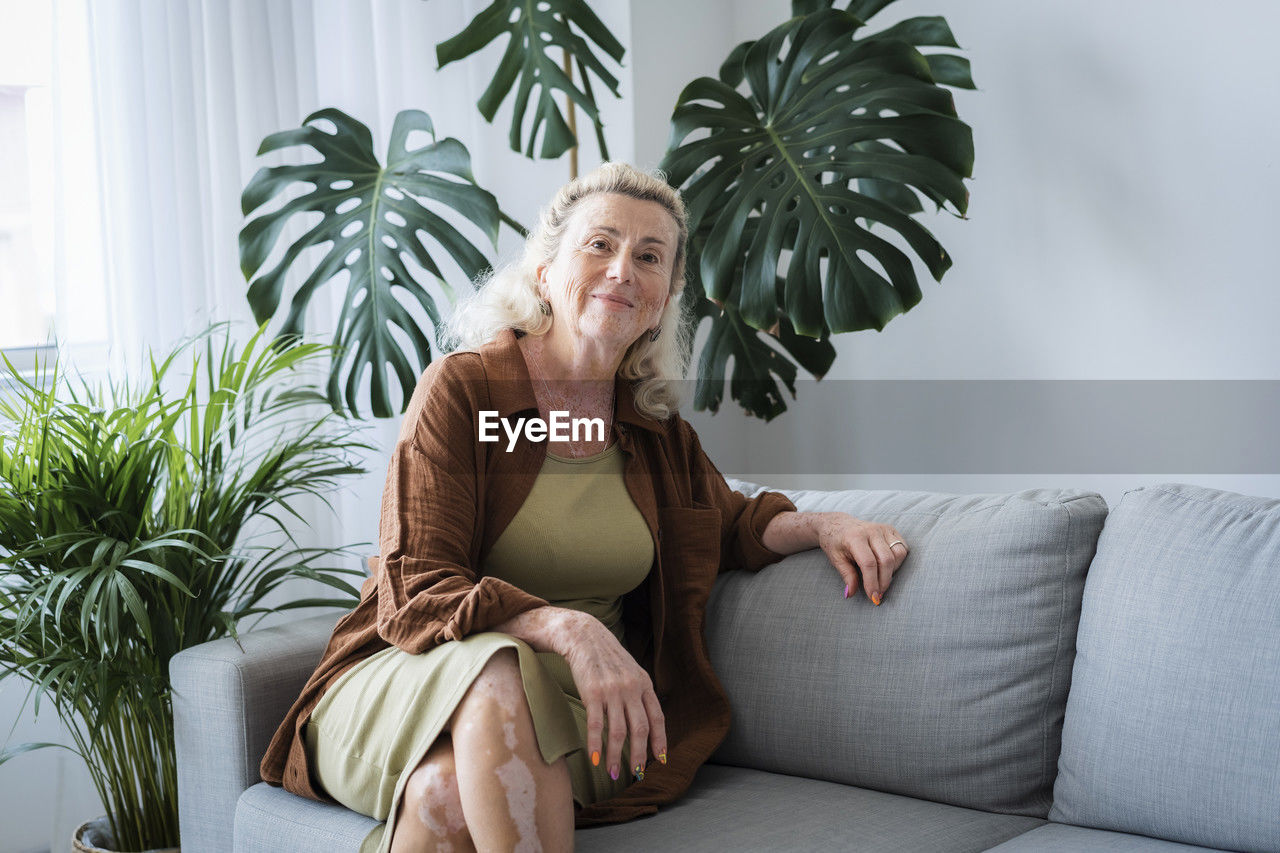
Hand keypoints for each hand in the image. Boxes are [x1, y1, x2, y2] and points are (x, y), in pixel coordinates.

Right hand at [556, 611, 665, 782]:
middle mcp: (631, 688)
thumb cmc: (607, 657)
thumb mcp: (631, 670)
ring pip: (618, 732)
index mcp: (644, 683)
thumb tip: (646, 721)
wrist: (583, 636)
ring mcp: (612, 691)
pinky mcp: (592, 693)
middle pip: (640, 729)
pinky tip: (595, 759)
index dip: (660, 740)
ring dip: (616, 756)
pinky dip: (596, 745)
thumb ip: (639, 693)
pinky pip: (596, 725)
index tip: (661, 760)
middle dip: (639, 755)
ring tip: (612, 773)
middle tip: (635, 773)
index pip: (657, 717)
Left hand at [815, 513, 907, 604]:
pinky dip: (898, 562)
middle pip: (886, 560)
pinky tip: (887, 568)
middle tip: (878, 594)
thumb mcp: (836, 559)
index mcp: (855, 537)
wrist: (838, 524)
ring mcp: (883, 529)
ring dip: (892, 572)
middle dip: (884, 582)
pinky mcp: (890, 530)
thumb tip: (851, 594)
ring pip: (898, 554)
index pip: (869, 563)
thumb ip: (847, 576)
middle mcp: (871, 531)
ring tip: (881, 580)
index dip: (872, 582)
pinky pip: (902, 548)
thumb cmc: (835, 542)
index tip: (873, 597)